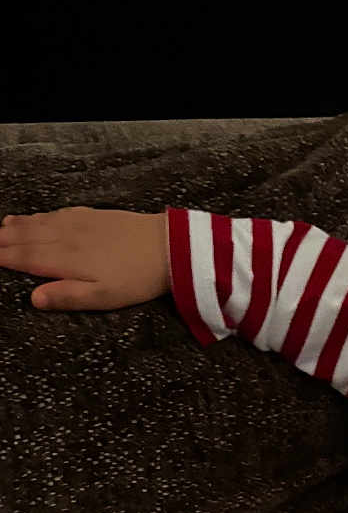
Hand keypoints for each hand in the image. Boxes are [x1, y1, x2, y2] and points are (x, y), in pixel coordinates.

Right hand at [0, 206, 168, 310]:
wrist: (167, 245)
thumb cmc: (136, 278)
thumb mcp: (103, 297)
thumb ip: (67, 296)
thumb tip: (33, 299)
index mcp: (65, 260)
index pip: (25, 258)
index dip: (3, 258)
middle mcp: (66, 238)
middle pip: (27, 238)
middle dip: (4, 241)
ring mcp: (79, 223)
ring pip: (40, 223)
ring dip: (18, 227)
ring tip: (2, 229)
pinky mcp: (92, 215)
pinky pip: (57, 214)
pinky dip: (40, 216)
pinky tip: (37, 218)